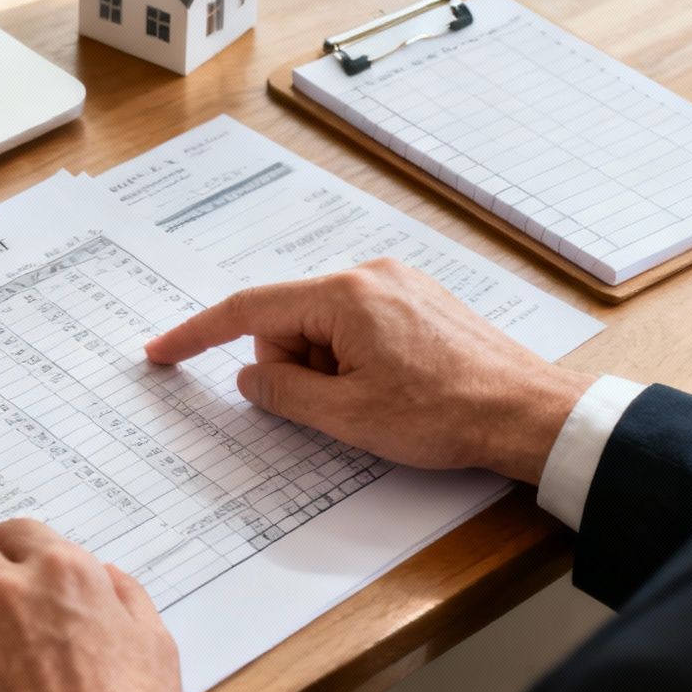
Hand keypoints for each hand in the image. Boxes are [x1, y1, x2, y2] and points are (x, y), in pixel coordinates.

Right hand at [145, 259, 593, 484]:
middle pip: (289, 320)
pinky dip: (355, 360)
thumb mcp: (347, 417)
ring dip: (330, 368)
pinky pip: (357, 325)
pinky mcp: (417, 300)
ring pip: (324, 327)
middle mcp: (368, 275)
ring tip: (380, 401)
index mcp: (345, 296)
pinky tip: (393, 389)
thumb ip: (284, 392)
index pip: (249, 309)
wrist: (528, 412)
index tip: (162, 351)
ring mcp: (396, 283)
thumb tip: (252, 375)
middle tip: (336, 408)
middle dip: (294, 367)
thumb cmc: (447, 414)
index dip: (198, 334)